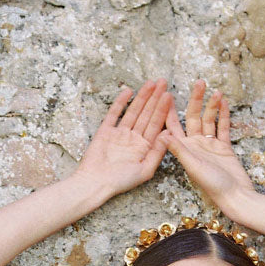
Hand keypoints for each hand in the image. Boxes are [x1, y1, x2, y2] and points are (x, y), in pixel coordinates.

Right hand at [73, 79, 173, 200]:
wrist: (95, 183)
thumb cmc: (120, 182)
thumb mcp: (145, 170)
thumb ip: (158, 152)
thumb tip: (168, 133)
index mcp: (144, 147)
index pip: (156, 124)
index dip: (163, 110)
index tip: (169, 96)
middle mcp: (133, 138)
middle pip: (147, 114)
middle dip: (155, 98)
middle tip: (163, 82)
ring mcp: (120, 133)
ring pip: (133, 111)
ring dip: (142, 97)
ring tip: (150, 83)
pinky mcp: (105, 131)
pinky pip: (114, 114)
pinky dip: (121, 103)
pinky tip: (128, 91)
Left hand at [164, 81, 253, 212]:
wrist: (235, 195)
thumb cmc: (212, 185)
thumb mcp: (193, 165)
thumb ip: (178, 149)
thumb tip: (161, 133)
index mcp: (183, 149)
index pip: (173, 125)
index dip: (170, 109)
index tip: (167, 92)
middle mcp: (194, 145)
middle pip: (193, 117)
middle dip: (196, 100)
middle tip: (199, 82)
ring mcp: (209, 145)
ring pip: (209, 120)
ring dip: (211, 105)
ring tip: (215, 91)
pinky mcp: (224, 147)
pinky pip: (223, 128)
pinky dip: (223, 115)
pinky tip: (223, 102)